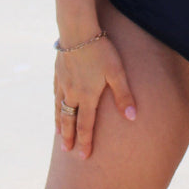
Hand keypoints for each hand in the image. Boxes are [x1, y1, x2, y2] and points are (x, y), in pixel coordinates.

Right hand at [54, 36, 135, 158]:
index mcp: (87, 96)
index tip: (83, 156)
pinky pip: (55, 92)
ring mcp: (63, 82)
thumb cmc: (100, 51)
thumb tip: (132, 117)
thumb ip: (123, 95)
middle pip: (69, 120)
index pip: (86, 125)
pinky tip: (57, 103)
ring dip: (60, 122)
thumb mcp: (116, 72)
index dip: (85, 142)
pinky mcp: (58, 71)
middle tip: (68, 150)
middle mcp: (72, 93)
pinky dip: (56, 103)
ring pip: (59, 107)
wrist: (77, 31)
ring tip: (59, 133)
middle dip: (69, 136)